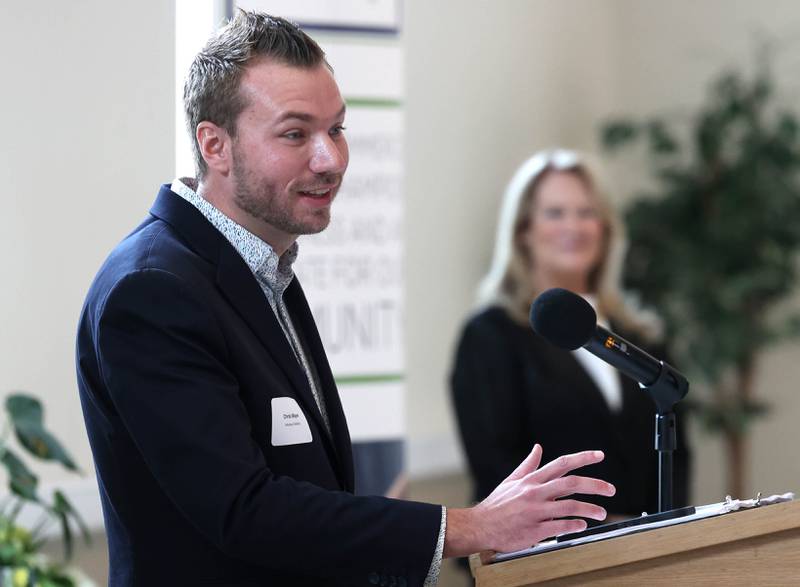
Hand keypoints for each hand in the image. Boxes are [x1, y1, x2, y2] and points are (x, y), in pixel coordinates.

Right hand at [444, 444, 614, 556]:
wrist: (480, 525)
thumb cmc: (497, 504)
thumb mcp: (512, 480)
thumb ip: (529, 465)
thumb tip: (538, 448)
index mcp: (531, 479)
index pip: (562, 464)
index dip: (583, 458)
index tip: (599, 455)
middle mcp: (535, 492)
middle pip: (572, 484)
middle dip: (595, 485)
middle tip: (611, 489)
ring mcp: (535, 511)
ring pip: (570, 506)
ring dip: (590, 509)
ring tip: (602, 513)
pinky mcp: (535, 530)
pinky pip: (561, 526)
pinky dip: (575, 525)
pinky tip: (582, 525)